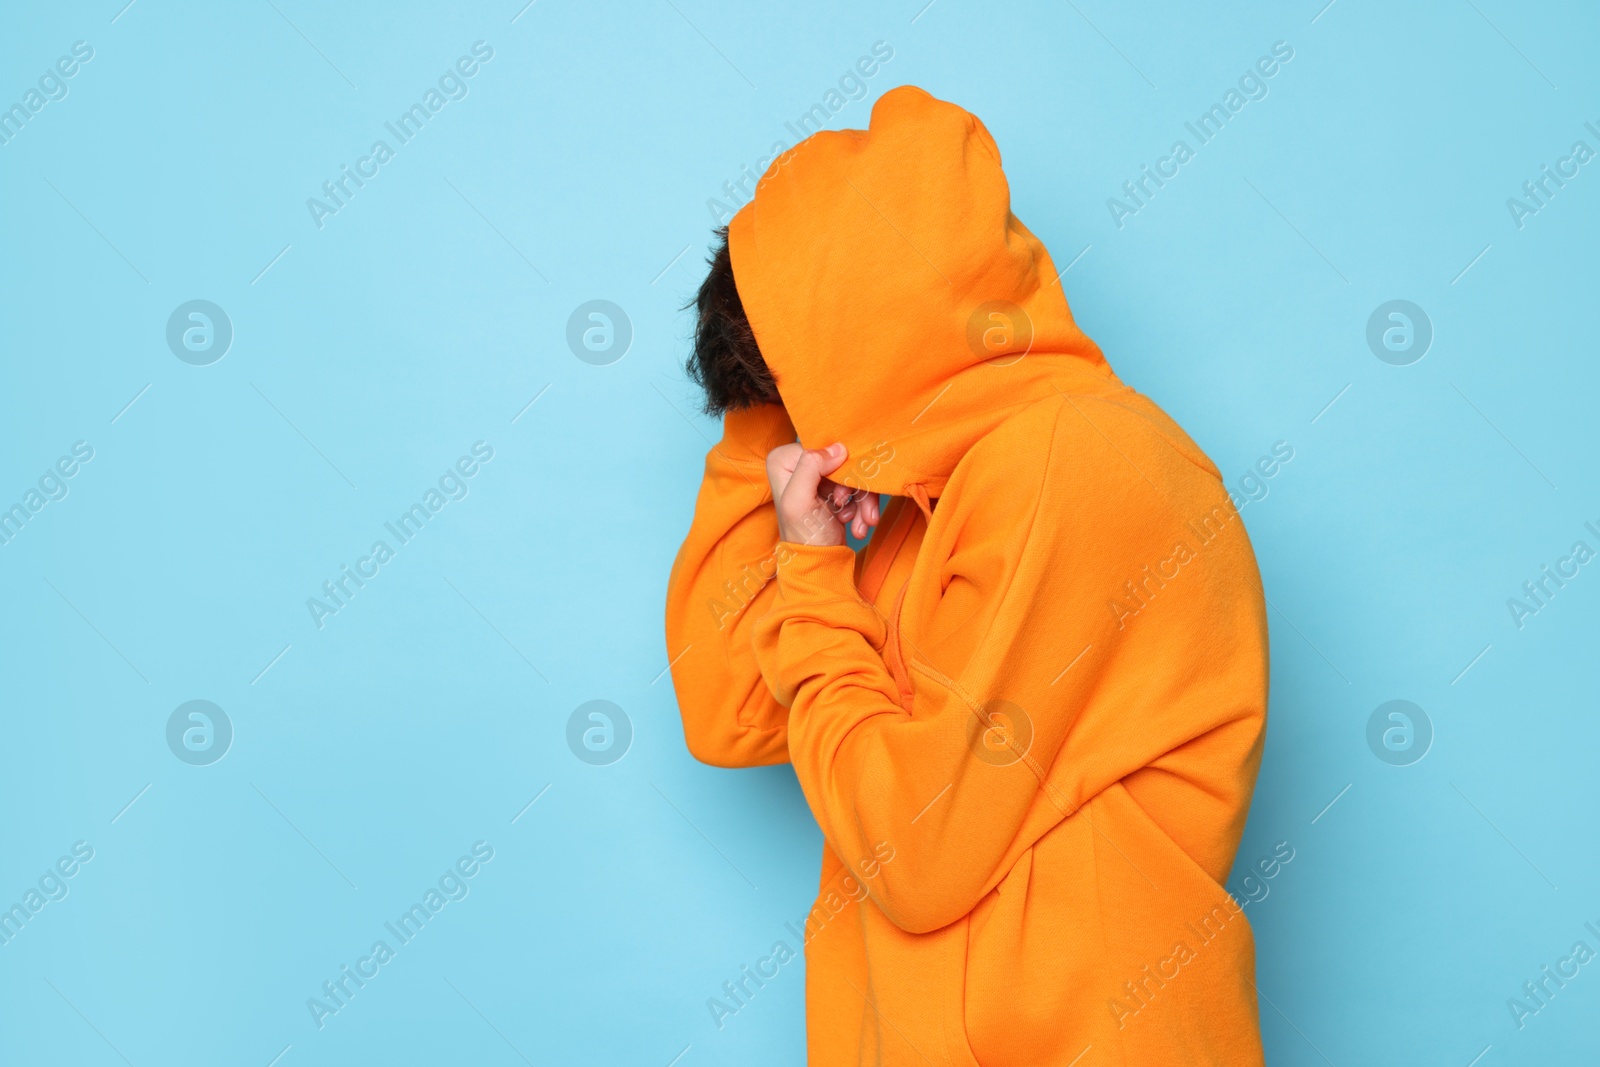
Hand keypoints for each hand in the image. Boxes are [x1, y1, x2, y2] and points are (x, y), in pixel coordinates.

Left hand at [766, 442, 881, 545]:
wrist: (822, 564)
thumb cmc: (806, 537)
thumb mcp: (799, 502)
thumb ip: (810, 468)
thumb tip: (837, 448)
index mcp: (781, 461)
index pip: (821, 449)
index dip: (836, 469)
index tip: (840, 496)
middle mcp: (796, 464)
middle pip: (839, 462)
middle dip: (853, 489)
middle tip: (849, 511)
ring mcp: (816, 477)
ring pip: (851, 474)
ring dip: (862, 500)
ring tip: (862, 522)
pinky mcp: (832, 489)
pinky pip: (856, 487)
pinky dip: (861, 506)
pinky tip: (857, 524)